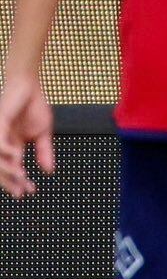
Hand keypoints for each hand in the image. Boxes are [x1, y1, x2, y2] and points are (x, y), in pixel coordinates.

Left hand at [0, 77, 54, 199]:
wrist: (29, 86)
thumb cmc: (33, 106)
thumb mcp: (43, 133)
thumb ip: (44, 152)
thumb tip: (49, 171)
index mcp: (12, 146)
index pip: (13, 168)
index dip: (19, 181)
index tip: (29, 191)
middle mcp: (3, 142)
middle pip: (1, 168)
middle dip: (10, 181)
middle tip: (20, 192)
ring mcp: (0, 134)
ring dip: (7, 170)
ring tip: (21, 176)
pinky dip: (6, 151)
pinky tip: (16, 156)